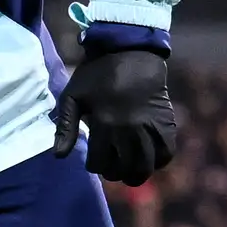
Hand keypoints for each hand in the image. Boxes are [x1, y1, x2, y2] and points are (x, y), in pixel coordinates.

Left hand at [51, 41, 178, 186]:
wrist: (131, 53)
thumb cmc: (97, 74)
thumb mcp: (72, 96)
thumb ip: (65, 127)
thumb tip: (59, 156)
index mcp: (103, 122)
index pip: (99, 163)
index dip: (94, 166)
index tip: (94, 160)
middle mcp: (128, 129)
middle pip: (122, 169)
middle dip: (113, 173)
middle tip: (111, 166)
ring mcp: (149, 127)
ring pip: (145, 166)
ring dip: (135, 173)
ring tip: (129, 169)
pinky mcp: (166, 123)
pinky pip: (167, 153)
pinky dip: (158, 161)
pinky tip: (148, 158)